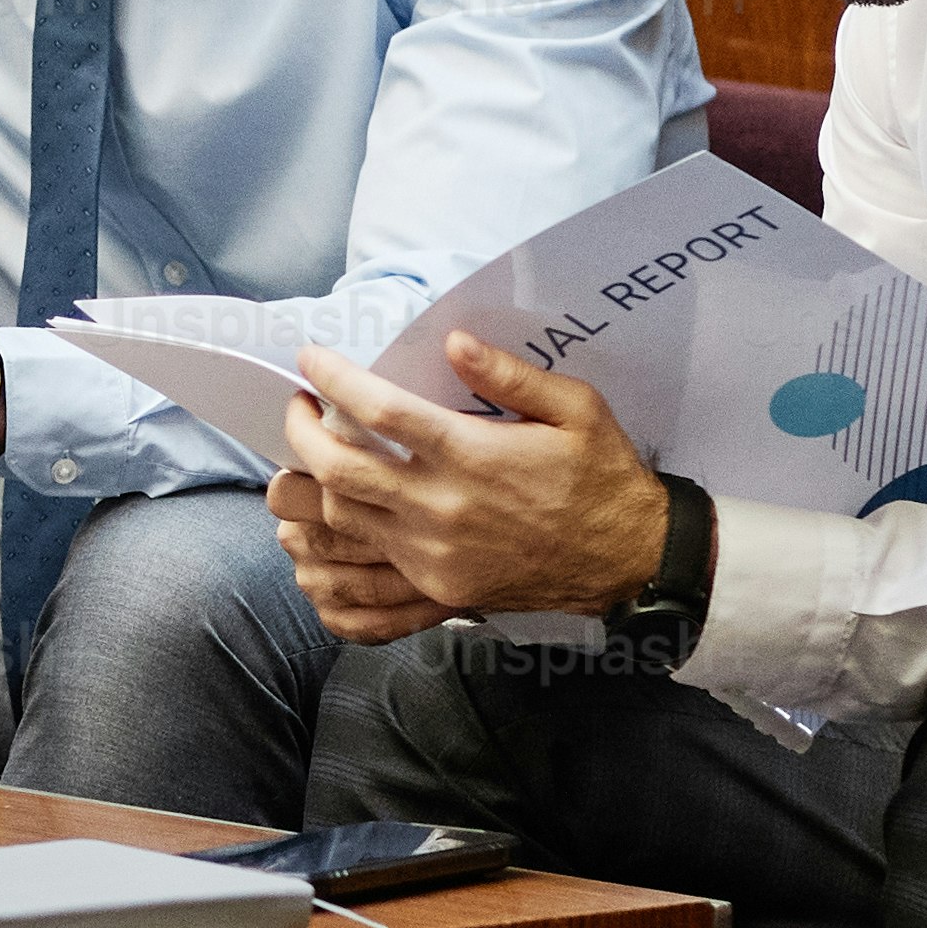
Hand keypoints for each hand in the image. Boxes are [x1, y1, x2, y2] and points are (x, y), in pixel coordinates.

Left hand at [278, 327, 673, 622]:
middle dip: (301, 431)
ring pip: (342, 517)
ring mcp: (434, 553)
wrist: (629, 560)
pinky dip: (342, 531)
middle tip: (297, 405)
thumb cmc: (603, 476)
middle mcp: (443, 506)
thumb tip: (452, 341)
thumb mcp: (576, 407)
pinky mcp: (437, 586)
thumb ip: (511, 373)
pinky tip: (341, 507)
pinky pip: (368, 560)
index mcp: (473, 454)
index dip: (334, 379)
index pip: (380, 411)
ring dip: (314, 481)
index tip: (310, 358)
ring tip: (313, 450)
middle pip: (338, 469)